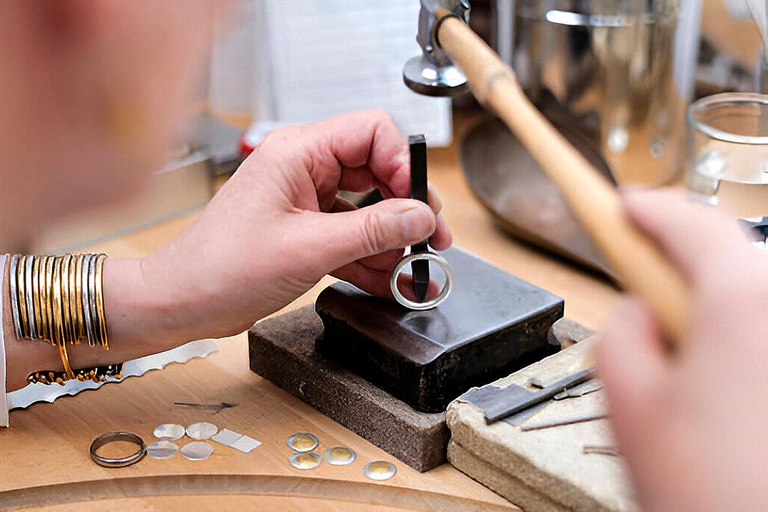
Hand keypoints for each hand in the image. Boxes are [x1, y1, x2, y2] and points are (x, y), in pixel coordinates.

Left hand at [133, 110, 449, 340]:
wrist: (183, 302)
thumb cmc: (221, 267)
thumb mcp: (309, 248)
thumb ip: (372, 230)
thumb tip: (420, 217)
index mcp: (298, 152)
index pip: (372, 132)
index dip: (404, 164)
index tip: (419, 204)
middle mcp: (304, 169)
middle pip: (377, 172)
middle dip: (407, 209)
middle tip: (430, 241)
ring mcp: (306, 201)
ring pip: (368, 209)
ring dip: (392, 242)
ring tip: (414, 272)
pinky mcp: (306, 231)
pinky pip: (352, 237)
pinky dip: (372, 260)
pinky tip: (391, 283)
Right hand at [597, 190, 767, 510]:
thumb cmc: (714, 495)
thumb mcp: (626, 400)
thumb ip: (620, 328)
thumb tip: (639, 309)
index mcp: (743, 305)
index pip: (690, 223)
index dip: (646, 209)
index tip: (624, 206)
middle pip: (731, 256)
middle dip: (682, 262)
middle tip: (643, 286)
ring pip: (755, 294)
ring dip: (716, 306)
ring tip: (686, 363)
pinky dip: (745, 337)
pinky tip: (726, 387)